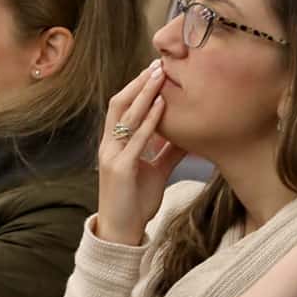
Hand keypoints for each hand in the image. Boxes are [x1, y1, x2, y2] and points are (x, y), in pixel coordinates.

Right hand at [95, 60, 185, 245]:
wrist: (121, 232)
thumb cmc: (135, 202)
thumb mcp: (155, 171)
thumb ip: (167, 151)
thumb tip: (188, 134)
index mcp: (113, 144)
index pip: (121, 107)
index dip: (136, 87)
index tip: (155, 70)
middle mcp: (108, 145)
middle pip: (118, 104)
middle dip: (138, 83)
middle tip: (158, 64)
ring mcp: (112, 156)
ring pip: (125, 116)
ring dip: (143, 93)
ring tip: (159, 75)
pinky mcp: (120, 169)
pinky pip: (135, 139)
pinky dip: (150, 120)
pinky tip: (162, 106)